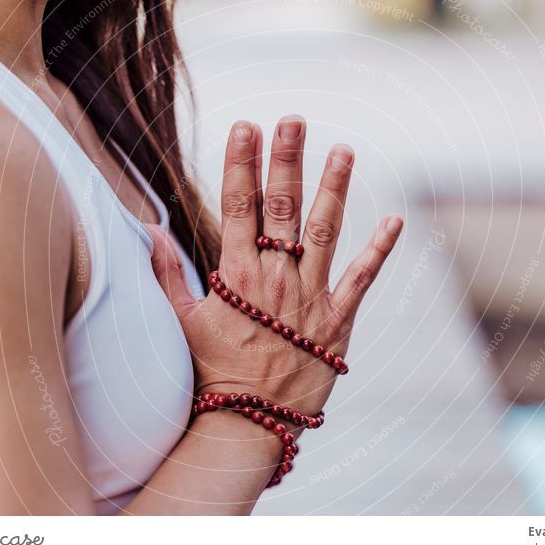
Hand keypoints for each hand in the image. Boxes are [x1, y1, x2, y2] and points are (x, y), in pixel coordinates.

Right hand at [149, 115, 402, 415]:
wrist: (247, 424)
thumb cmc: (210, 373)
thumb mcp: (182, 322)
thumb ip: (167, 275)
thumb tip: (149, 231)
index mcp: (236, 276)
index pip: (238, 206)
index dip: (241, 164)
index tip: (245, 126)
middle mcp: (275, 280)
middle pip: (282, 208)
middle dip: (286, 160)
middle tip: (294, 119)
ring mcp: (310, 300)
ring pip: (324, 233)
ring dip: (334, 189)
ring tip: (343, 151)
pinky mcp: (337, 324)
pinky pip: (361, 281)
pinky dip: (379, 251)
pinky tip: (395, 220)